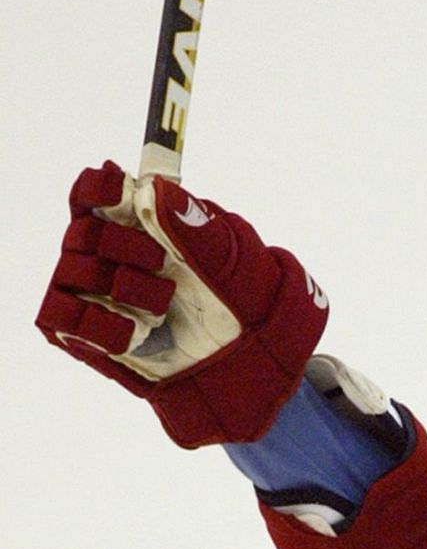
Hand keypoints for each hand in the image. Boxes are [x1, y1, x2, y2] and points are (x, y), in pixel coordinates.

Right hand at [37, 159, 327, 447]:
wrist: (244, 361)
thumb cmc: (236, 302)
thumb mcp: (228, 263)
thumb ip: (192, 226)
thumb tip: (151, 188)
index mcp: (136, 222)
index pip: (94, 192)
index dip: (99, 189)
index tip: (121, 193)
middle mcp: (106, 253)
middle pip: (83, 232)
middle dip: (122, 246)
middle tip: (159, 261)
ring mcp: (93, 292)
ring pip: (72, 272)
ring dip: (120, 288)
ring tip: (161, 306)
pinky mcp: (86, 333)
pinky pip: (61, 318)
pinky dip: (96, 325)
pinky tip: (136, 332)